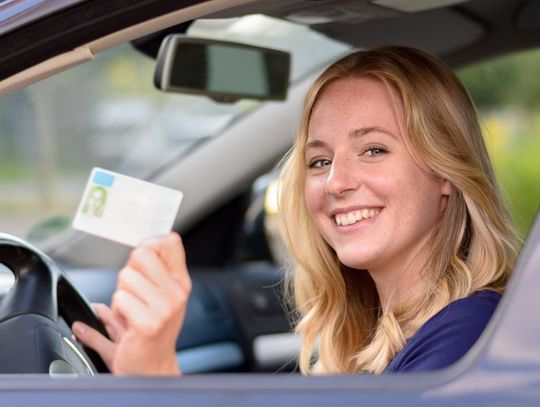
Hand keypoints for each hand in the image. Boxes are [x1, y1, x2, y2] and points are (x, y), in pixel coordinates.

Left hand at [72, 232, 190, 374]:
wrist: (152, 367)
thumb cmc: (152, 331)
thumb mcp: (161, 296)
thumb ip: (155, 270)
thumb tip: (142, 245)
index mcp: (180, 282)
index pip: (170, 241)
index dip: (149, 244)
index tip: (141, 257)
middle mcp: (176, 292)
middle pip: (142, 253)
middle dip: (129, 270)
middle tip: (133, 290)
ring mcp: (165, 307)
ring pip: (126, 276)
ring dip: (120, 294)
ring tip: (130, 310)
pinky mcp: (149, 323)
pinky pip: (120, 299)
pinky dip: (115, 312)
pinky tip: (126, 322)